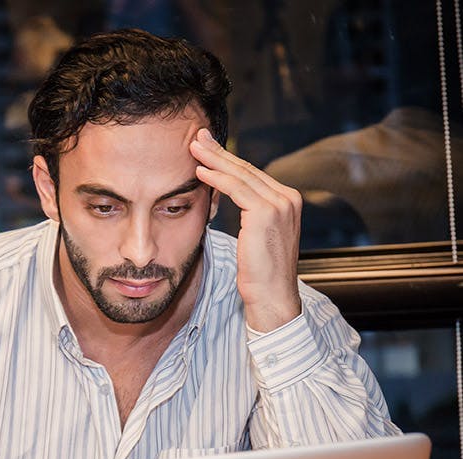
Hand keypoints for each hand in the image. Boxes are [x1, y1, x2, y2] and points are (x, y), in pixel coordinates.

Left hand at [190, 128, 302, 332]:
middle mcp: (288, 198)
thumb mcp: (256, 238)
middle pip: (246, 169)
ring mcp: (280, 204)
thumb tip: (227, 197)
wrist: (272, 297)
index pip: (252, 175)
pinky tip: (200, 172)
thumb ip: (250, 214)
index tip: (208, 149)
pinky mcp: (267, 213)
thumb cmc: (259, 274)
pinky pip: (236, 189)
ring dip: (213, 160)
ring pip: (240, 175)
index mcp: (287, 201)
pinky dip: (216, 178)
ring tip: (193, 148)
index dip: (228, 160)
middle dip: (219, 152)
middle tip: (197, 136)